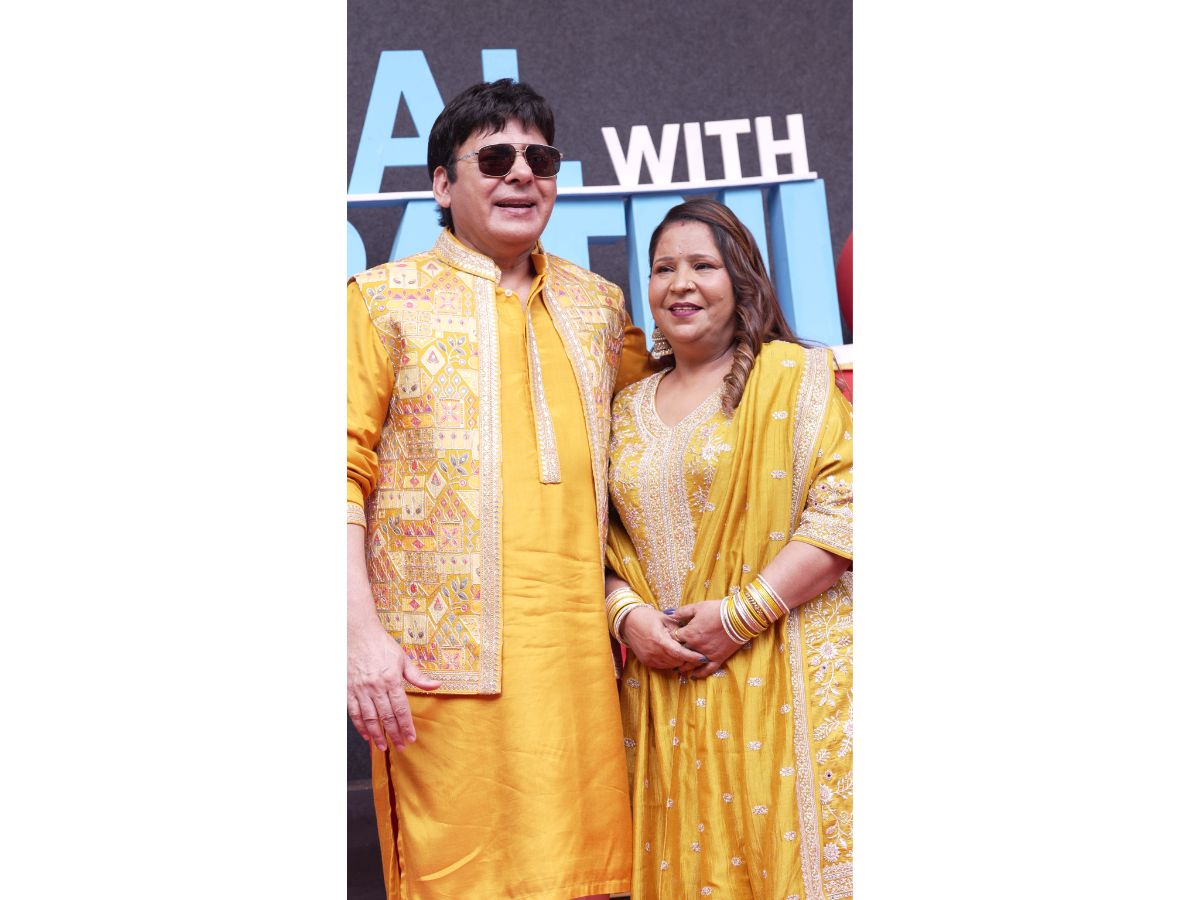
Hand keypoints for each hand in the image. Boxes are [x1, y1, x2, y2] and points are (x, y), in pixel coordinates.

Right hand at [348, 624, 440, 751]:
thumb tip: (436, 686)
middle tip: (400, 747)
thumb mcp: (403, 659)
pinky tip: (367, 735)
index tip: (411, 738)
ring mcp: (360, 689)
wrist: (357, 634)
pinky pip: (354, 712)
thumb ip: (418, 677)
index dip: (406, 726)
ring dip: (377, 735)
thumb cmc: (382, 646)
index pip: (400, 709)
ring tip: (384, 747)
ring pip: (369, 718)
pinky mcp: (348, 690)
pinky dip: (360, 726)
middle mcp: (375, 687)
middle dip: (394, 734)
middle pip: (386, 717)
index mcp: (391, 680)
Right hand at [621, 605, 707, 671]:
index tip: (703, 657)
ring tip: (686, 654)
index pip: (679, 653)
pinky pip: (663, 666)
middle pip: (677, 661)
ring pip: (671, 665)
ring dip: (679, 661)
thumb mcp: (665, 618)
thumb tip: (692, 634)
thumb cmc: (647, 617)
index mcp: (659, 640)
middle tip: (697, 654)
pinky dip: (670, 662)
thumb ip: (678, 628)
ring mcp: (649, 658)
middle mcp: (654, 652)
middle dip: (688, 659)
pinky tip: (674, 655)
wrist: (627, 622)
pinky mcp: (646, 662)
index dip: (692, 657)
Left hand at [670, 600, 743, 678]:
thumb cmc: (717, 610)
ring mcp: (706, 654)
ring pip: (691, 664)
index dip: (671, 638)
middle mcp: (695, 646)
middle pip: (680, 653)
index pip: (674, 638)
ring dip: (683, 667)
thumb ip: (682, 612)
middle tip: (670, 656)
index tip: (670, 639)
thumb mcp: (698, 607)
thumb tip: (670, 614)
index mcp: (689, 633)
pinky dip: (699, 674)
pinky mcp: (717, 659)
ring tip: (678, 669)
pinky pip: (707, 670)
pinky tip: (693, 676)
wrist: (739, 617)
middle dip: (675, 654)